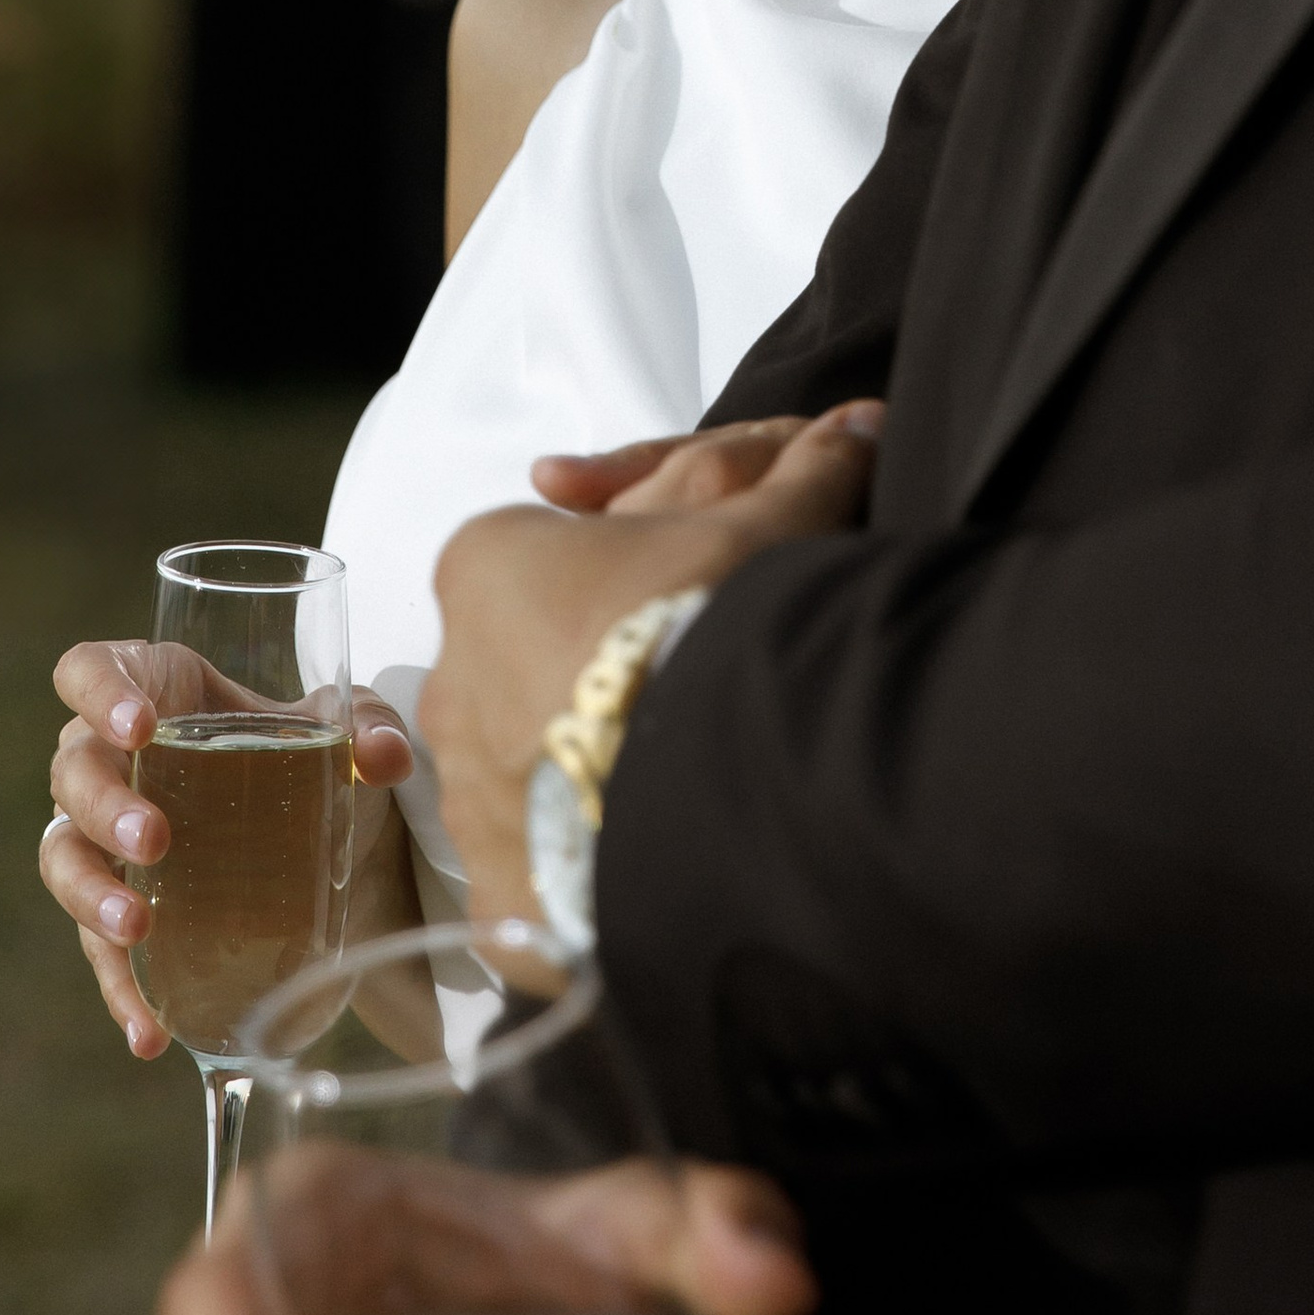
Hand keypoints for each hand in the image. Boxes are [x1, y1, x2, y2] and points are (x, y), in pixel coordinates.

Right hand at [43, 640, 415, 1058]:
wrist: (343, 856)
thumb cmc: (324, 766)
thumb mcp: (351, 736)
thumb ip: (372, 731)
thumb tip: (385, 758)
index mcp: (161, 690)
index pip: (92, 669)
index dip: (99, 691)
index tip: (140, 725)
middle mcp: (118, 761)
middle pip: (74, 769)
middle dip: (103, 805)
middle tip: (155, 839)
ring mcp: (107, 841)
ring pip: (64, 857)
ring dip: (90, 894)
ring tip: (136, 929)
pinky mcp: (121, 912)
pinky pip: (99, 949)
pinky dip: (121, 989)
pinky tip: (149, 1030)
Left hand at [426, 404, 880, 924]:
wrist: (712, 776)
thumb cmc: (714, 615)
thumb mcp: (768, 526)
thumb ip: (806, 472)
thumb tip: (863, 420)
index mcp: (486, 568)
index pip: (549, 564)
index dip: (631, 577)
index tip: (696, 601)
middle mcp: (450, 682)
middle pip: (530, 672)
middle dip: (600, 682)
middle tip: (699, 693)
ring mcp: (466, 797)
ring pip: (534, 780)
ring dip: (596, 779)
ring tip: (694, 785)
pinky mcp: (500, 894)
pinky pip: (546, 878)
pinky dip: (596, 871)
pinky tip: (670, 860)